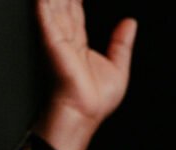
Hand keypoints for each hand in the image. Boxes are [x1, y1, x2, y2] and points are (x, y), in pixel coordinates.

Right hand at [32, 0, 136, 149]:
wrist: (85, 114)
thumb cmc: (96, 99)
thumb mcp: (118, 67)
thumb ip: (122, 43)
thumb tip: (130, 23)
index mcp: (78, 41)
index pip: (75, 9)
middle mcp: (66, 37)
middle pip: (64, 3)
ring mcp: (57, 38)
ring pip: (55, 5)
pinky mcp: (53, 43)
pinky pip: (47, 17)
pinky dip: (45, 5)